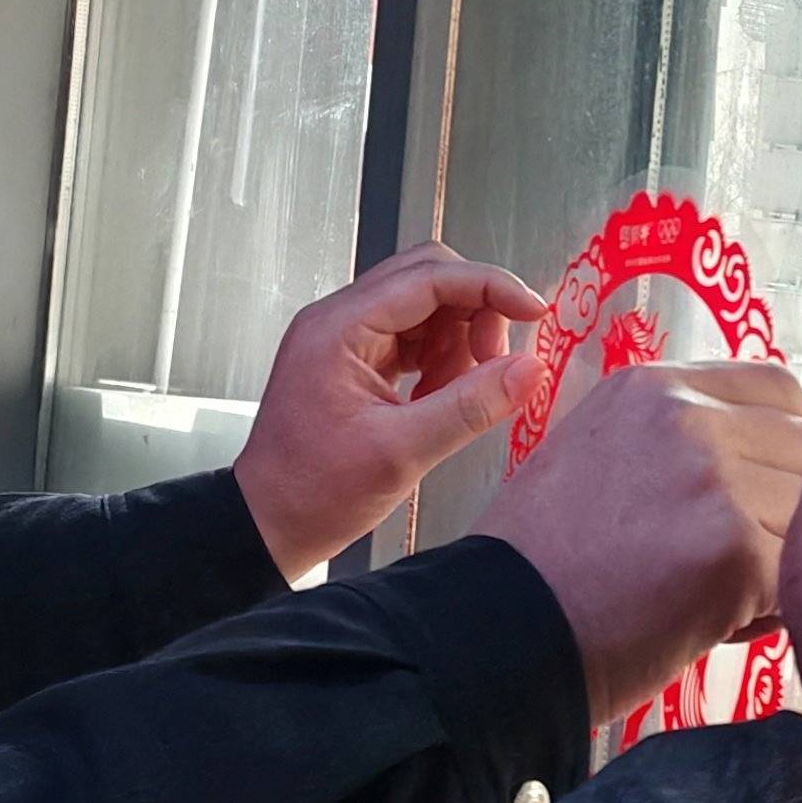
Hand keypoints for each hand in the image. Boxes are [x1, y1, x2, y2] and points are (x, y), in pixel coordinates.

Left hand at [234, 244, 550, 578]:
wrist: (267, 526)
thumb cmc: (312, 493)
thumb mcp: (401, 453)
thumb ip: (470, 407)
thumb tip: (529, 370)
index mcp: (339, 328)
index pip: (429, 277)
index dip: (490, 287)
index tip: (534, 311)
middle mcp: (339, 321)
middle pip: (429, 279)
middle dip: (475, 313)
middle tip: (497, 362)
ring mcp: (346, 340)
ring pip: (425, 308)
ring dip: (459, 342)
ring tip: (460, 396)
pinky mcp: (355, 363)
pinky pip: (413, 339)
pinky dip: (440, 363)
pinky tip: (441, 400)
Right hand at [477, 361, 801, 716]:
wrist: (493, 634)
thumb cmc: (536, 566)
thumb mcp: (589, 455)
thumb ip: (667, 439)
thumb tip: (749, 449)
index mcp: (651, 388)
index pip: (777, 388)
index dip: (791, 442)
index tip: (780, 486)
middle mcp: (686, 415)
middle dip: (795, 506)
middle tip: (753, 558)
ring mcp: (713, 478)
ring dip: (787, 559)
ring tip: (725, 597)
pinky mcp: (733, 549)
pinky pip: (796, 579)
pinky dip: (772, 610)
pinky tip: (720, 626)